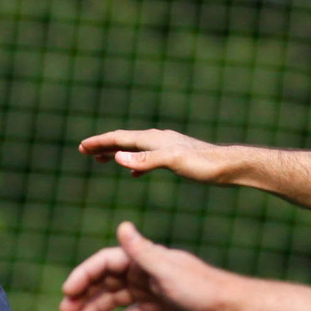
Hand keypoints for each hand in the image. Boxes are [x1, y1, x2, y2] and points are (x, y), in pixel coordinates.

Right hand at [58, 222, 240, 310]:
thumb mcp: (168, 271)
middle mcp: (146, 274)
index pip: (106, 262)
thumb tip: (122, 226)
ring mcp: (153, 292)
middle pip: (107, 281)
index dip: (85, 274)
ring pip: (116, 300)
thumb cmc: (204, 289)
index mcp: (146, 260)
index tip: (68, 292)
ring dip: (96, 310)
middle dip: (85, 294)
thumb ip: (143, 252)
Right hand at [77, 128, 237, 182]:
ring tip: (102, 159)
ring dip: (116, 152)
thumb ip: (146, 160)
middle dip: (103, 145)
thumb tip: (119, 157)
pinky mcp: (174, 157)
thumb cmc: (203, 165)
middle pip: (124, 140)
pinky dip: (134, 162)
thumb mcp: (173, 162)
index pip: (119, 138)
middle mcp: (157, 139)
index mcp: (153, 139)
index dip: (99, 142)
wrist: (229, 166)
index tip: (81, 146)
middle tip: (83, 151)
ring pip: (134, 147)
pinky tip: (134, 172)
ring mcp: (165, 147)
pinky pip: (147, 157)